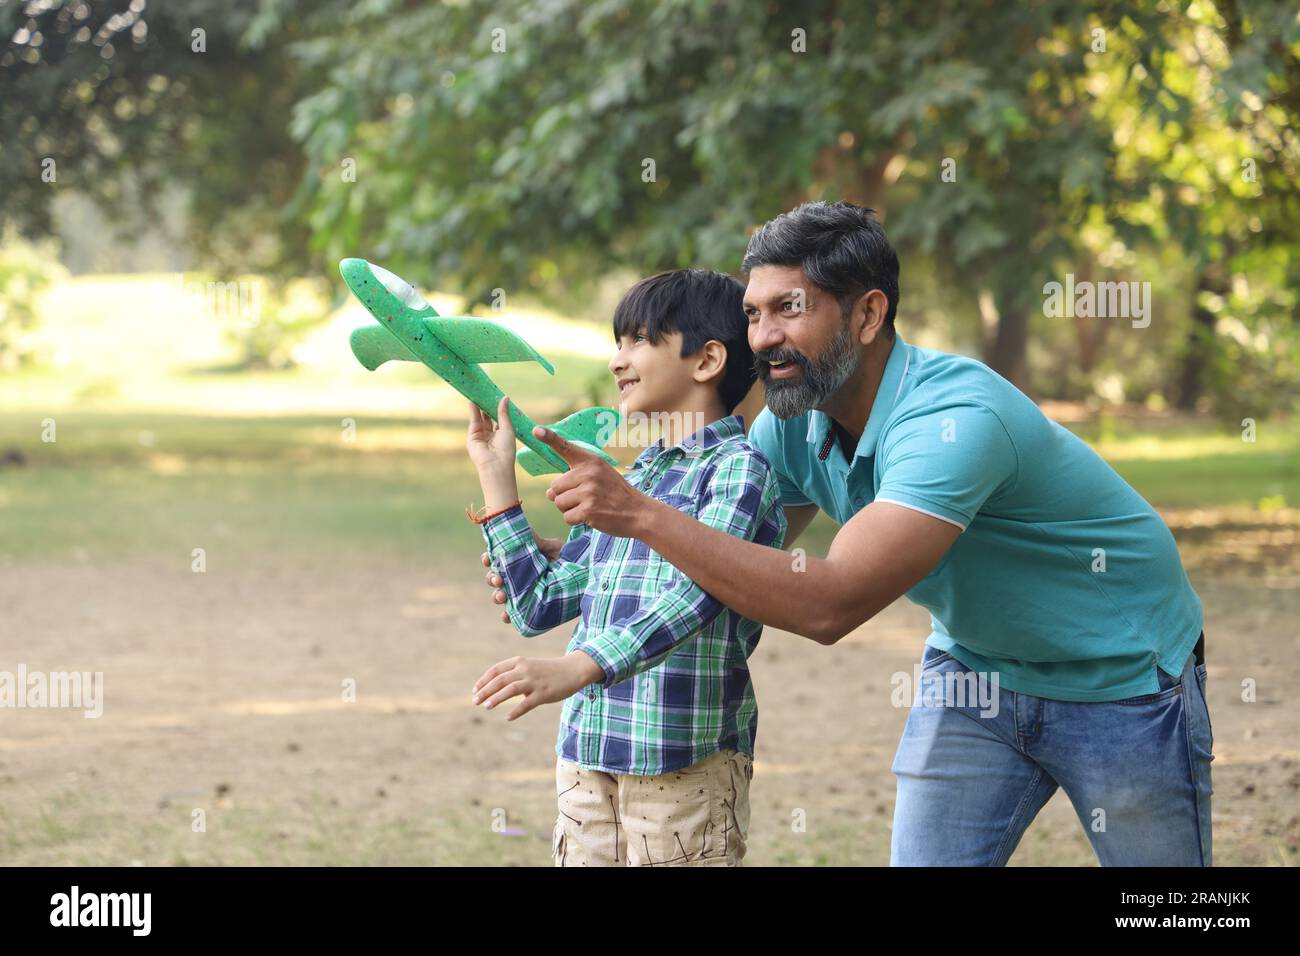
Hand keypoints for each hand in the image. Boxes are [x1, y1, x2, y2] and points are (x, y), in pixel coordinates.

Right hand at [466, 395, 517, 478]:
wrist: (495, 464)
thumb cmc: (506, 449)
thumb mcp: (507, 428)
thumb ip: (503, 413)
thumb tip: (505, 397)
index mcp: (502, 434)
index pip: (498, 417)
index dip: (497, 406)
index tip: (496, 395)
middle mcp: (491, 434)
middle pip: (488, 416)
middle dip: (487, 404)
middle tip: (485, 390)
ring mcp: (481, 435)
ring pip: (480, 417)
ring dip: (479, 405)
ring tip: (478, 391)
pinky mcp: (472, 436)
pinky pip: (474, 420)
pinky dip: (473, 410)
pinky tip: (473, 400)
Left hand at [470, 651, 604, 719]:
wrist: (573, 670)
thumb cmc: (548, 671)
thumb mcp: (530, 667)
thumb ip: (514, 675)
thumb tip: (496, 689)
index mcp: (520, 662)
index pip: (496, 670)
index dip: (483, 680)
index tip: (474, 690)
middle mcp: (525, 670)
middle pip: (500, 680)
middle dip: (485, 691)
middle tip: (474, 701)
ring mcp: (535, 682)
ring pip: (511, 689)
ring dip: (496, 698)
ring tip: (486, 707)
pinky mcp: (544, 694)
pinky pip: (527, 703)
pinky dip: (516, 711)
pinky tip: (508, 717)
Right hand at [482, 532, 561, 624]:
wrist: (578, 577)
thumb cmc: (563, 559)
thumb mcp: (554, 548)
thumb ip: (542, 543)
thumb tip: (532, 538)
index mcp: (516, 560)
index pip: (495, 558)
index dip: (488, 559)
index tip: (488, 559)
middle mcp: (513, 576)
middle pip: (493, 578)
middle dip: (492, 579)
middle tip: (498, 579)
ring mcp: (518, 592)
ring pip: (499, 595)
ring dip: (497, 596)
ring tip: (502, 596)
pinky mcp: (526, 606)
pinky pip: (512, 613)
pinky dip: (507, 616)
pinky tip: (507, 616)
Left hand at [534, 426, 647, 536]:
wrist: (639, 512)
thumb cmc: (616, 494)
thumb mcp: (601, 474)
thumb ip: (575, 477)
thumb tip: (549, 493)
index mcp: (591, 461)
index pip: (565, 447)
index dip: (549, 438)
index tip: (536, 430)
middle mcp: (589, 473)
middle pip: (555, 486)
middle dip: (565, 496)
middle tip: (586, 498)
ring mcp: (589, 492)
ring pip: (559, 502)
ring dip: (569, 509)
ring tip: (588, 507)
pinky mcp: (588, 510)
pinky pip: (566, 517)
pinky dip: (575, 520)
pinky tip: (590, 517)